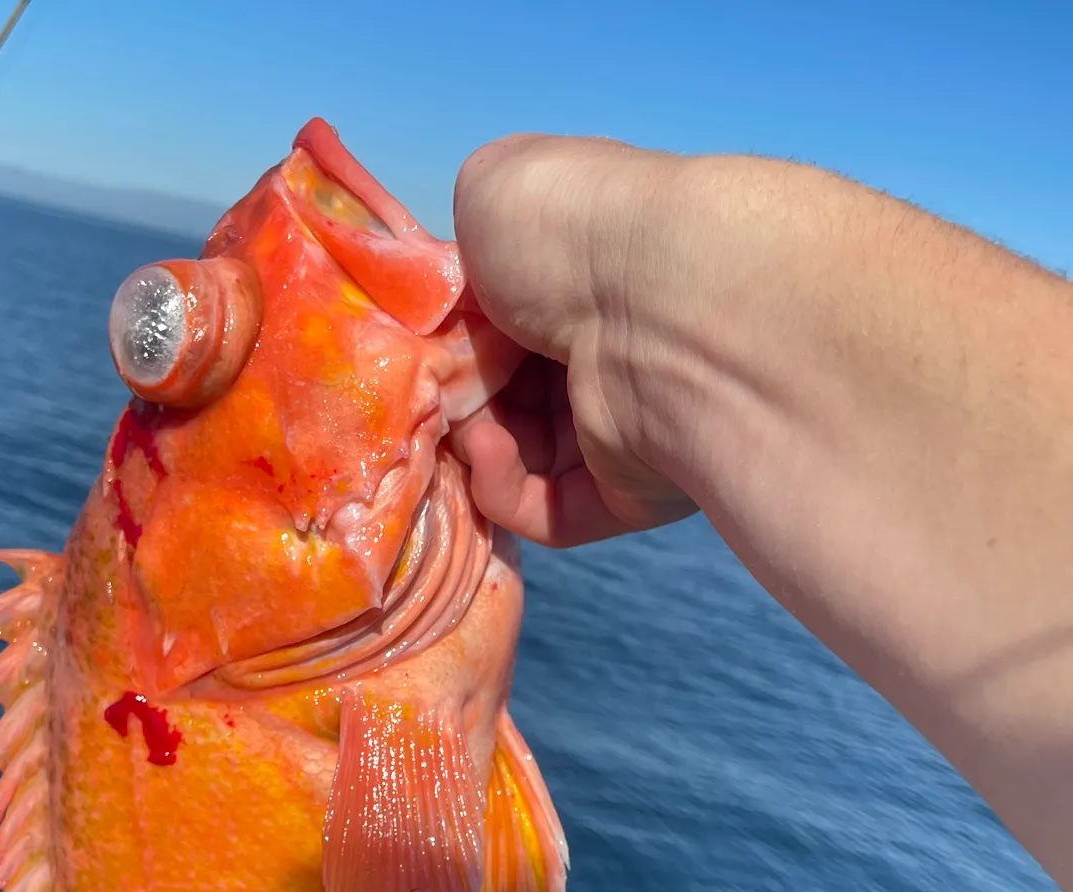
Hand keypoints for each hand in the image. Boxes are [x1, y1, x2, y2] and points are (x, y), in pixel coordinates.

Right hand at [450, 135, 696, 546]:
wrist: (662, 304)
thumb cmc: (573, 231)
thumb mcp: (493, 189)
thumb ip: (467, 233)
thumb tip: (467, 287)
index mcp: (584, 275)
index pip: (503, 322)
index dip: (452, 338)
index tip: (418, 344)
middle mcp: (610, 347)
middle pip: (507, 394)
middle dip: (458, 399)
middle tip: (431, 391)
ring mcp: (622, 424)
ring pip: (521, 458)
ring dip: (474, 446)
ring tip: (467, 424)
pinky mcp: (627, 493)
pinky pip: (547, 511)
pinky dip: (502, 488)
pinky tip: (488, 452)